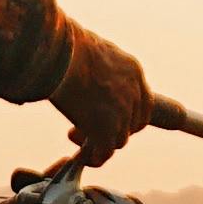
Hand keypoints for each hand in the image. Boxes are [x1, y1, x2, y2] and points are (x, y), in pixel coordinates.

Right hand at [59, 38, 151, 164]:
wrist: (61, 53)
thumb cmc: (66, 45)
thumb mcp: (94, 50)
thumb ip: (98, 67)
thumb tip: (82, 72)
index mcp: (133, 71)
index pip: (142, 102)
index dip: (127, 114)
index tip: (109, 116)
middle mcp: (134, 94)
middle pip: (134, 123)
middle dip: (114, 129)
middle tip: (90, 127)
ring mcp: (121, 113)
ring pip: (119, 140)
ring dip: (99, 141)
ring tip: (75, 134)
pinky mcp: (105, 129)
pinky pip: (104, 152)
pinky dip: (95, 158)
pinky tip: (82, 157)